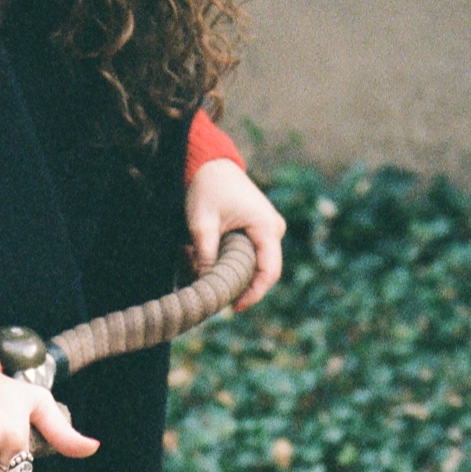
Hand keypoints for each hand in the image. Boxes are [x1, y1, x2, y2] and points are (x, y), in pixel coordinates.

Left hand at [185, 158, 285, 310]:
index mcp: (266, 227)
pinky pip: (248, 255)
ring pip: (253, 265)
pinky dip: (227, 260)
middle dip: (236, 284)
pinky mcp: (258, 230)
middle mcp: (274, 229)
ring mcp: (267, 229)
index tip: (233, 307)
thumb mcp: (202, 223)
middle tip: (208, 287)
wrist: (210, 164)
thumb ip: (205, 255)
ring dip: (228, 272)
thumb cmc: (208, 188)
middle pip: (262, 272)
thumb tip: (205, 285)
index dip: (253, 294)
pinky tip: (202, 255)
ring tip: (196, 261)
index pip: (269, 272)